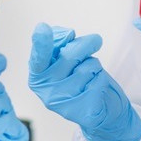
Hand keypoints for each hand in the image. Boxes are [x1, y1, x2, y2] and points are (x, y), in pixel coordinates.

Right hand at [27, 23, 140, 140]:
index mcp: (38, 77)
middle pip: (70, 55)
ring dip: (94, 66)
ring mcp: (65, 105)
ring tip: (90, 77)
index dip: (41, 43)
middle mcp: (48, 92)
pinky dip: (102, 79)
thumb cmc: (81, 80)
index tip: (42, 28)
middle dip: (85, 45)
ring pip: (88, 66)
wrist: (102, 110)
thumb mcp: (64, 61)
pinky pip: (100, 80)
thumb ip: (60, 45)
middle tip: (94, 41)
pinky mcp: (85, 112)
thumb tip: (67, 35)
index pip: (39, 58)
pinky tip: (96, 90)